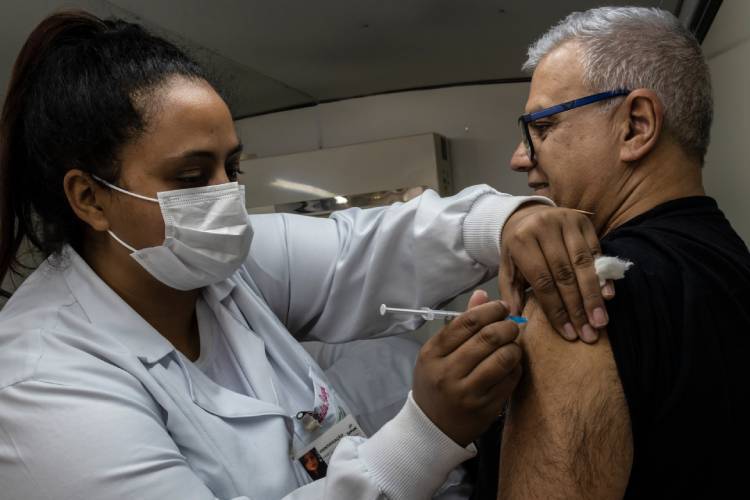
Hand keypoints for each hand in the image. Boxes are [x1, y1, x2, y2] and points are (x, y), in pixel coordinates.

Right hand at [412, 291, 521, 446]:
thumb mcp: (437, 353)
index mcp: (432, 354)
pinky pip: (510, 379)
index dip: (490, 310)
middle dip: (507, 325)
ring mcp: (467, 392)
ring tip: (513, 344)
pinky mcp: (486, 408)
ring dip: (515, 346)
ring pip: (503, 358)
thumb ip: (461, 324)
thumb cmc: (435, 384)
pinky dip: (516, 366)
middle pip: (488, 337)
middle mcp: (448, 372)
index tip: (501, 307)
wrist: (431, 428)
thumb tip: (482, 294)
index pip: (466, 322)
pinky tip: (511, 364)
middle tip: (512, 324)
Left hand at [500, 203, 614, 343]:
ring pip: (583, 263)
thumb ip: (511, 293)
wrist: (527, 215)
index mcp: (521, 241)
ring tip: (600, 321)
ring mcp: (565, 221)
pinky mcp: (583, 220)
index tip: (568, 333)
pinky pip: (596, 251)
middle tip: (588, 334)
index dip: (556, 309)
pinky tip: (607, 297)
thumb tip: (516, 321)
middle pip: (564, 274)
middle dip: (577, 307)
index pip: (542, 281)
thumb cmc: (518, 249)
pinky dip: (602, 275)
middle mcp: (543, 227)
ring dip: (593, 296)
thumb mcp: (508, 268)